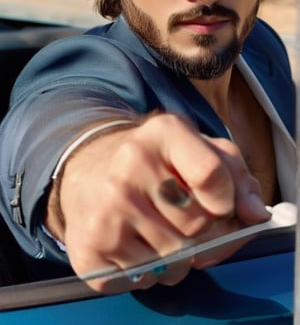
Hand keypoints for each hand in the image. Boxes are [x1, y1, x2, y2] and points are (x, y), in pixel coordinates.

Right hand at [46, 113, 269, 293]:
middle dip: (205, 232)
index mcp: (163, 133)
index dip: (227, 200)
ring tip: (163, 231)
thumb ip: (235, 176)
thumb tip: (255, 214)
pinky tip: (138, 244)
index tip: (222, 203)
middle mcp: (129, 165)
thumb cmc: (157, 165)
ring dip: (180, 257)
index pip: (212, 175)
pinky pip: (145, 280)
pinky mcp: (91, 246)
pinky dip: (151, 272)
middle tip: (188, 218)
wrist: (91, 173)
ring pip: (176, 260)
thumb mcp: (200, 150)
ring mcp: (107, 208)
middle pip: (198, 225)